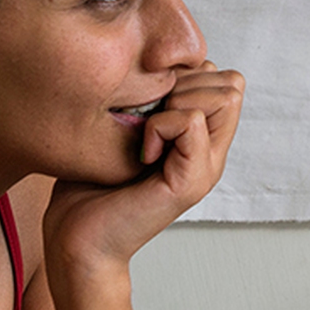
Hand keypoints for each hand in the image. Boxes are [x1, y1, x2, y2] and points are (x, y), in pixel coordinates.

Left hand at [42, 61, 243, 281]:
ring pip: (223, 96)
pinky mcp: (189, 182)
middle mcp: (212, 155)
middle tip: (150, 117)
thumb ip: (151, 101)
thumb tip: (158, 66)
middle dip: (186, 83)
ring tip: (147, 132)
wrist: (78, 242)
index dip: (190, 75)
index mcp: (201, 142)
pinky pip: (191, 121)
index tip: (151, 102)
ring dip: (177, 101)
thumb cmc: (89, 188)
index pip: (226, 80)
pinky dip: (159, 125)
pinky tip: (141, 152)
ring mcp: (206, 170)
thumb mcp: (124, 130)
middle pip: (232, 84)